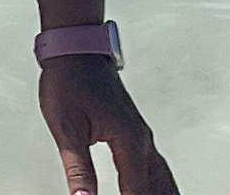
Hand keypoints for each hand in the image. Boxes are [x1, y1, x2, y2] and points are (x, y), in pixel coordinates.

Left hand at [40, 55, 178, 193]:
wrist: (75, 48)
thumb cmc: (69, 79)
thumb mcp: (67, 128)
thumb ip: (78, 169)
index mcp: (128, 140)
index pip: (136, 192)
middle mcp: (142, 139)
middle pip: (157, 188)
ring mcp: (142, 135)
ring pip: (163, 178)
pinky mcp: (136, 132)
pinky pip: (156, 167)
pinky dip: (161, 185)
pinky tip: (160, 192)